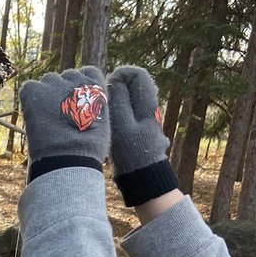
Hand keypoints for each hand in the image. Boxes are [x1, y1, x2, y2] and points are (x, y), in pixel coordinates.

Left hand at [19, 66, 108, 182]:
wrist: (69, 160)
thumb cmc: (87, 149)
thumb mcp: (100, 122)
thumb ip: (91, 105)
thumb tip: (80, 105)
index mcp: (95, 83)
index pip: (87, 74)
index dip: (82, 91)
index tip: (80, 107)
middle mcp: (75, 77)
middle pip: (66, 78)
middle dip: (63, 94)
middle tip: (61, 118)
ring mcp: (53, 82)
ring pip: (48, 82)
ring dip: (47, 97)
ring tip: (49, 121)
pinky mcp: (34, 91)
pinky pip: (29, 88)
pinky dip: (29, 101)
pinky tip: (35, 119)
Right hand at [106, 66, 177, 206]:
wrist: (144, 182)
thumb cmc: (132, 154)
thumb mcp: (121, 124)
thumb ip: (118, 99)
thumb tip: (116, 82)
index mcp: (149, 104)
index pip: (138, 74)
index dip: (121, 75)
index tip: (108, 87)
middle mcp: (152, 111)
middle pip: (135, 88)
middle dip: (117, 90)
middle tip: (104, 102)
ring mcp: (148, 124)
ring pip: (132, 103)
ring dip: (117, 105)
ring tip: (105, 117)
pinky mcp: (142, 135)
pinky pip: (130, 117)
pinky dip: (119, 118)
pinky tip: (111, 130)